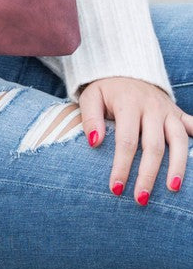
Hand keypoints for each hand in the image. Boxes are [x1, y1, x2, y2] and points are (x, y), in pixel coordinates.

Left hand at [79, 77, 192, 203]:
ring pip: (179, 140)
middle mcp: (152, 107)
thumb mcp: (91, 97)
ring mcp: (168, 110)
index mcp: (129, 104)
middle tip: (141, 198)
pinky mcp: (178, 112)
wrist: (124, 69)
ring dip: (178, 166)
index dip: (122, 166)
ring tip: (172, 189)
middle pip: (154, 146)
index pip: (127, 141)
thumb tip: (95, 143)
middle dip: (148, 174)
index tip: (116, 188)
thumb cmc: (105, 90)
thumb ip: (90, 118)